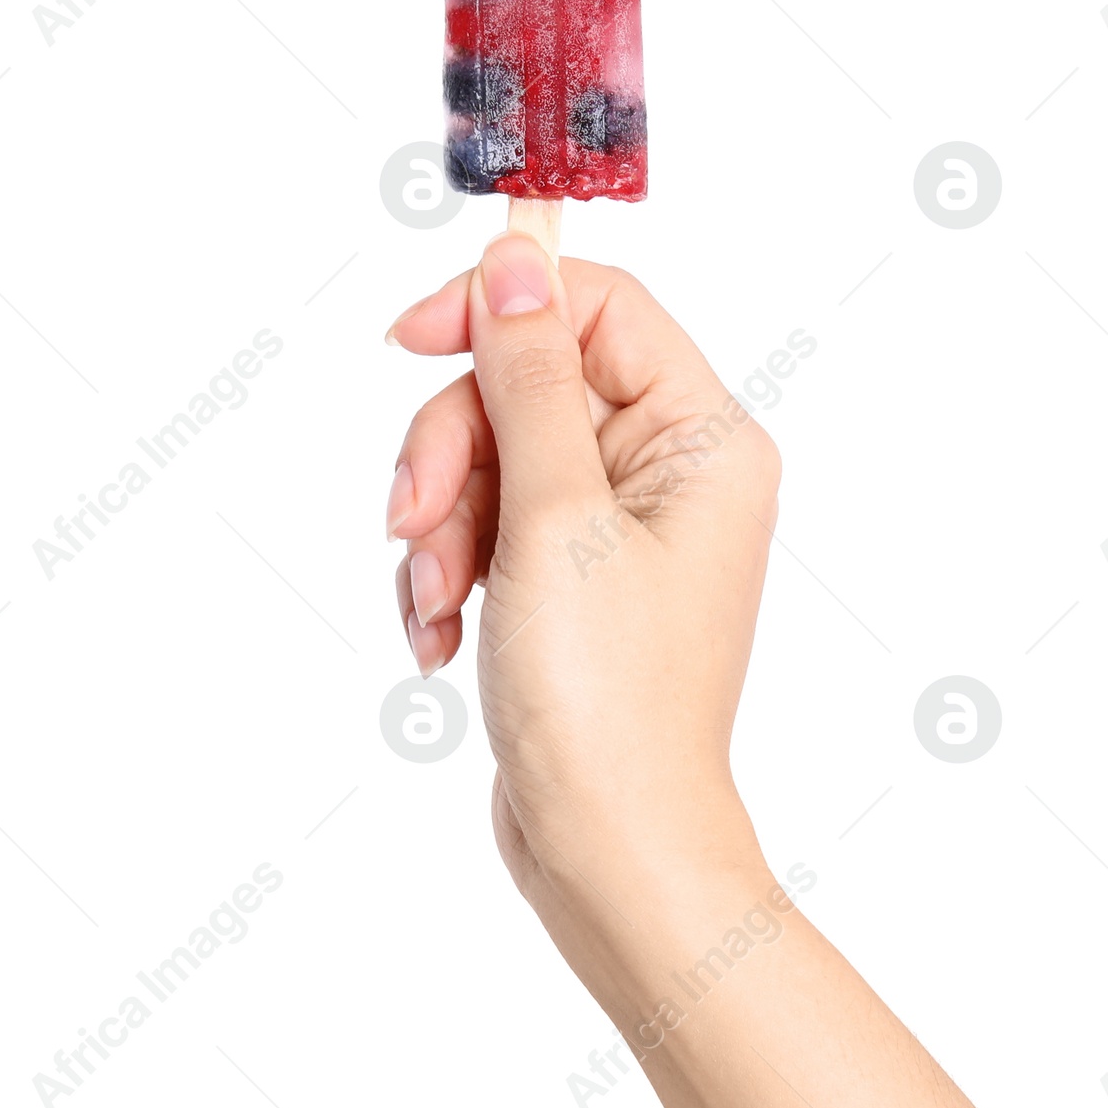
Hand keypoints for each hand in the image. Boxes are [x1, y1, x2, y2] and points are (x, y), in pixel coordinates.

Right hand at [385, 233, 781, 911]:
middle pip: (527, 385)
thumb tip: (517, 256)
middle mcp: (669, 472)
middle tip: (413, 523)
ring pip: (493, 459)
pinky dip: (448, 574)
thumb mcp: (554, 516)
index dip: (497, 310)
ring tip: (432, 606)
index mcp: (701, 438)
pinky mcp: (569, 578)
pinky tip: (438, 641)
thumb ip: (529, 377)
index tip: (406, 340)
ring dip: (440, 527)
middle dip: (453, 452)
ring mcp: (615, 528)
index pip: (598, 308)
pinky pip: (488, 528)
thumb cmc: (606, 698)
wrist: (609, 851)